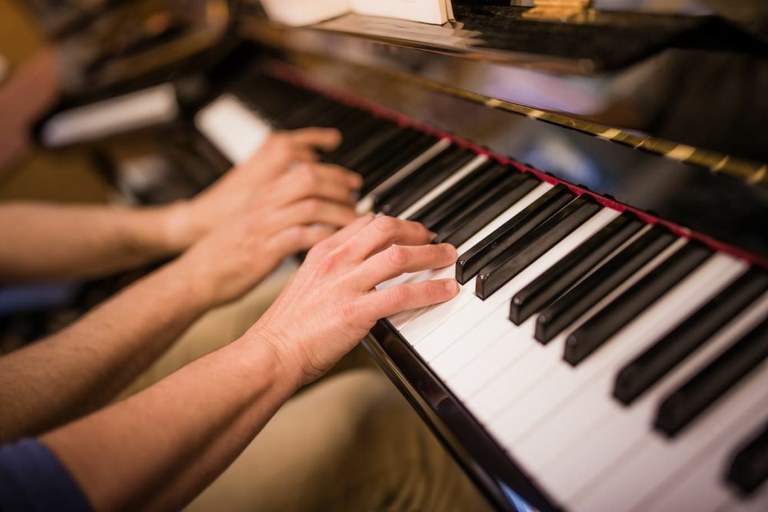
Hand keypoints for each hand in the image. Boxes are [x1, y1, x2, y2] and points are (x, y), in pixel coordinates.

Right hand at [173, 164, 362, 307]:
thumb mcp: (251, 221)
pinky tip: (339, 244)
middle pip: (310, 181)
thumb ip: (276, 210)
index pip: (304, 171)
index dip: (333, 174)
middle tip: (358, 201)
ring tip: (355, 224)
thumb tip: (309, 209)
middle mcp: (263, 204)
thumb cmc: (225, 253)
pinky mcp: (264, 250)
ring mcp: (263, 226)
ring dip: (339, 213)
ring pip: (310, 206)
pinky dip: (325, 237)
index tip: (352, 184)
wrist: (195, 276)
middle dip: (340, 188)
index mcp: (262, 195)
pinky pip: (302, 236)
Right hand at [252, 216, 459, 384]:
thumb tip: (359, 271)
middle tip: (432, 237)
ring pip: (400, 256)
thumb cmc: (286, 326)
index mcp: (323, 251)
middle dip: (416, 230)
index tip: (407, 229)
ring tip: (447, 256)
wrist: (272, 351)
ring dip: (430, 254)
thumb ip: (332, 271)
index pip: (365, 223)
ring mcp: (347, 284)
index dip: (393, 223)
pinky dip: (430, 290)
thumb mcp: (307, 283)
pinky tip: (445, 290)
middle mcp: (336, 260)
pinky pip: (403, 294)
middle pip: (386, 228)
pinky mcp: (357, 311)